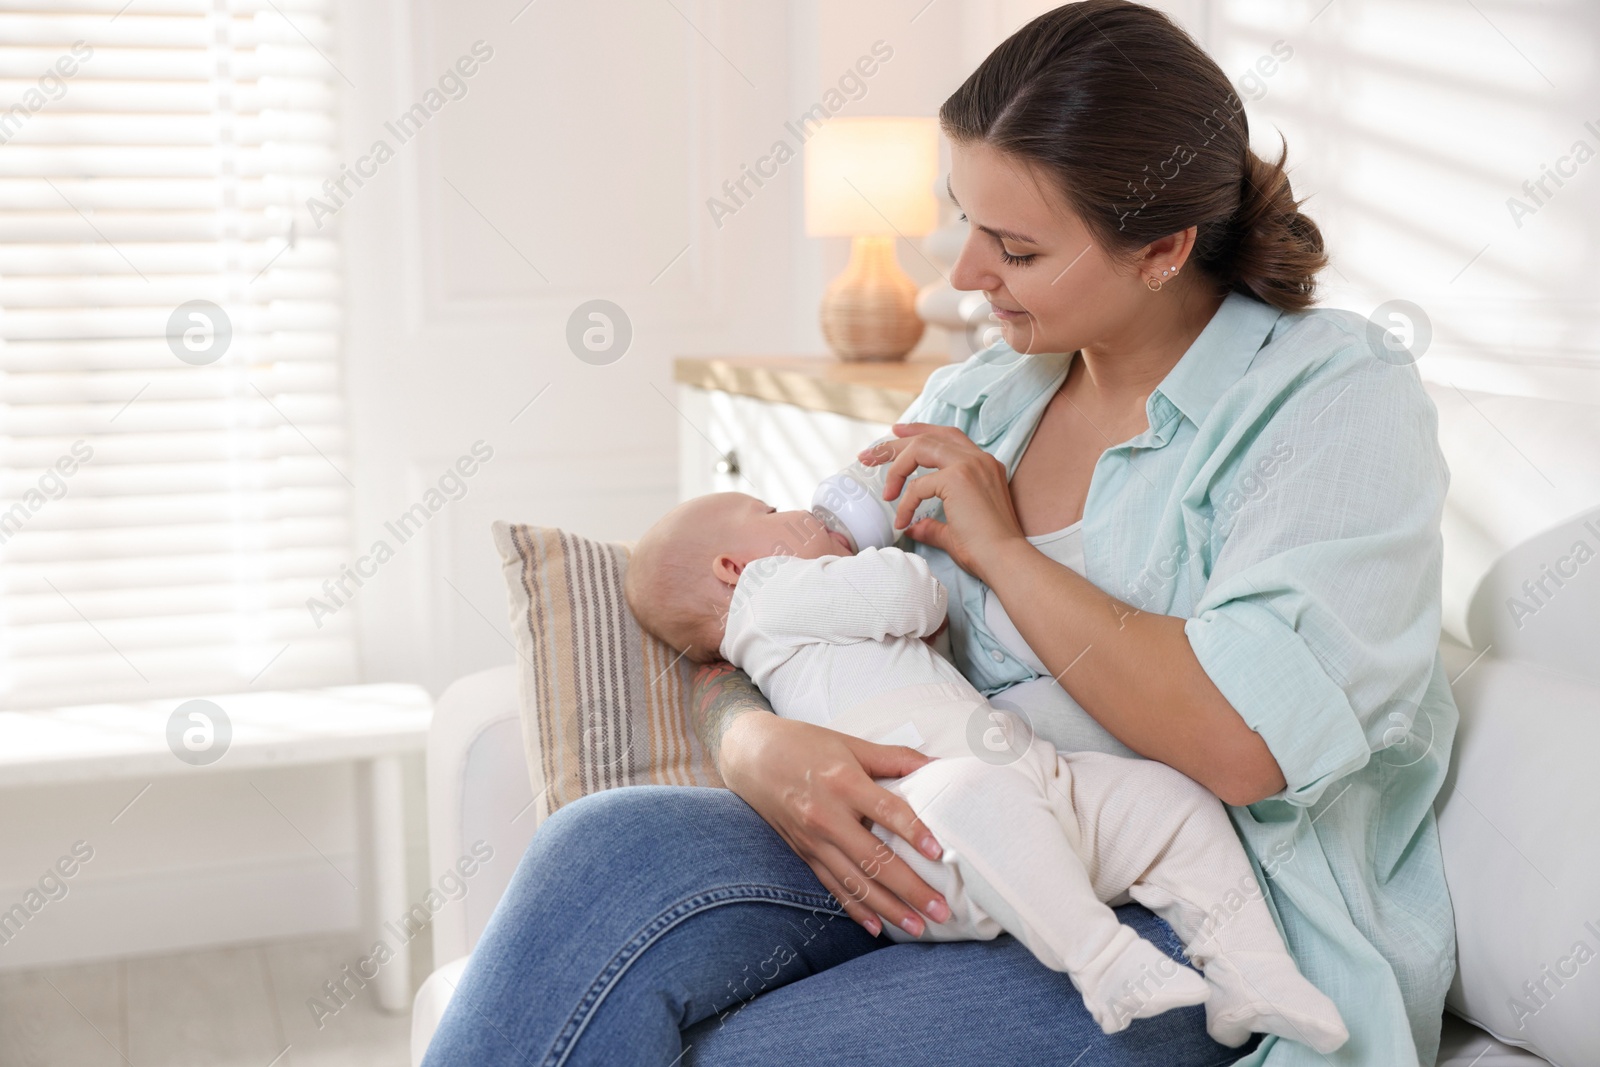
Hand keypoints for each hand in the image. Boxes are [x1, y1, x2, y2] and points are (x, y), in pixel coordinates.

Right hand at [718, 711, 953, 937]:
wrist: (751, 756)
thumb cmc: (805, 745)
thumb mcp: (851, 744)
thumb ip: (896, 758)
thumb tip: (938, 763)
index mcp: (843, 783)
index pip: (886, 811)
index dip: (914, 832)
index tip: (938, 853)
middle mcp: (827, 816)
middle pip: (875, 859)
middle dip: (910, 888)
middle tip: (941, 909)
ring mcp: (813, 840)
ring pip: (855, 882)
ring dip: (889, 908)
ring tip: (918, 927)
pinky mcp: (804, 854)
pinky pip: (832, 887)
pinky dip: (855, 910)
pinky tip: (877, 928)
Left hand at [861, 423, 1027, 581]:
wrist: (1005, 560)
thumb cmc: (986, 551)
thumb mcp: (953, 531)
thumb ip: (932, 525)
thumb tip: (913, 526)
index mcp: (983, 465)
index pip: (947, 436)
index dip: (919, 431)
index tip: (895, 434)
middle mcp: (979, 459)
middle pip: (929, 436)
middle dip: (895, 444)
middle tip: (869, 455)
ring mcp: (970, 465)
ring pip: (921, 447)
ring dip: (896, 465)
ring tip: (885, 491)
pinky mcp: (959, 478)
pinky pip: (918, 485)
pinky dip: (906, 502)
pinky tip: (903, 521)